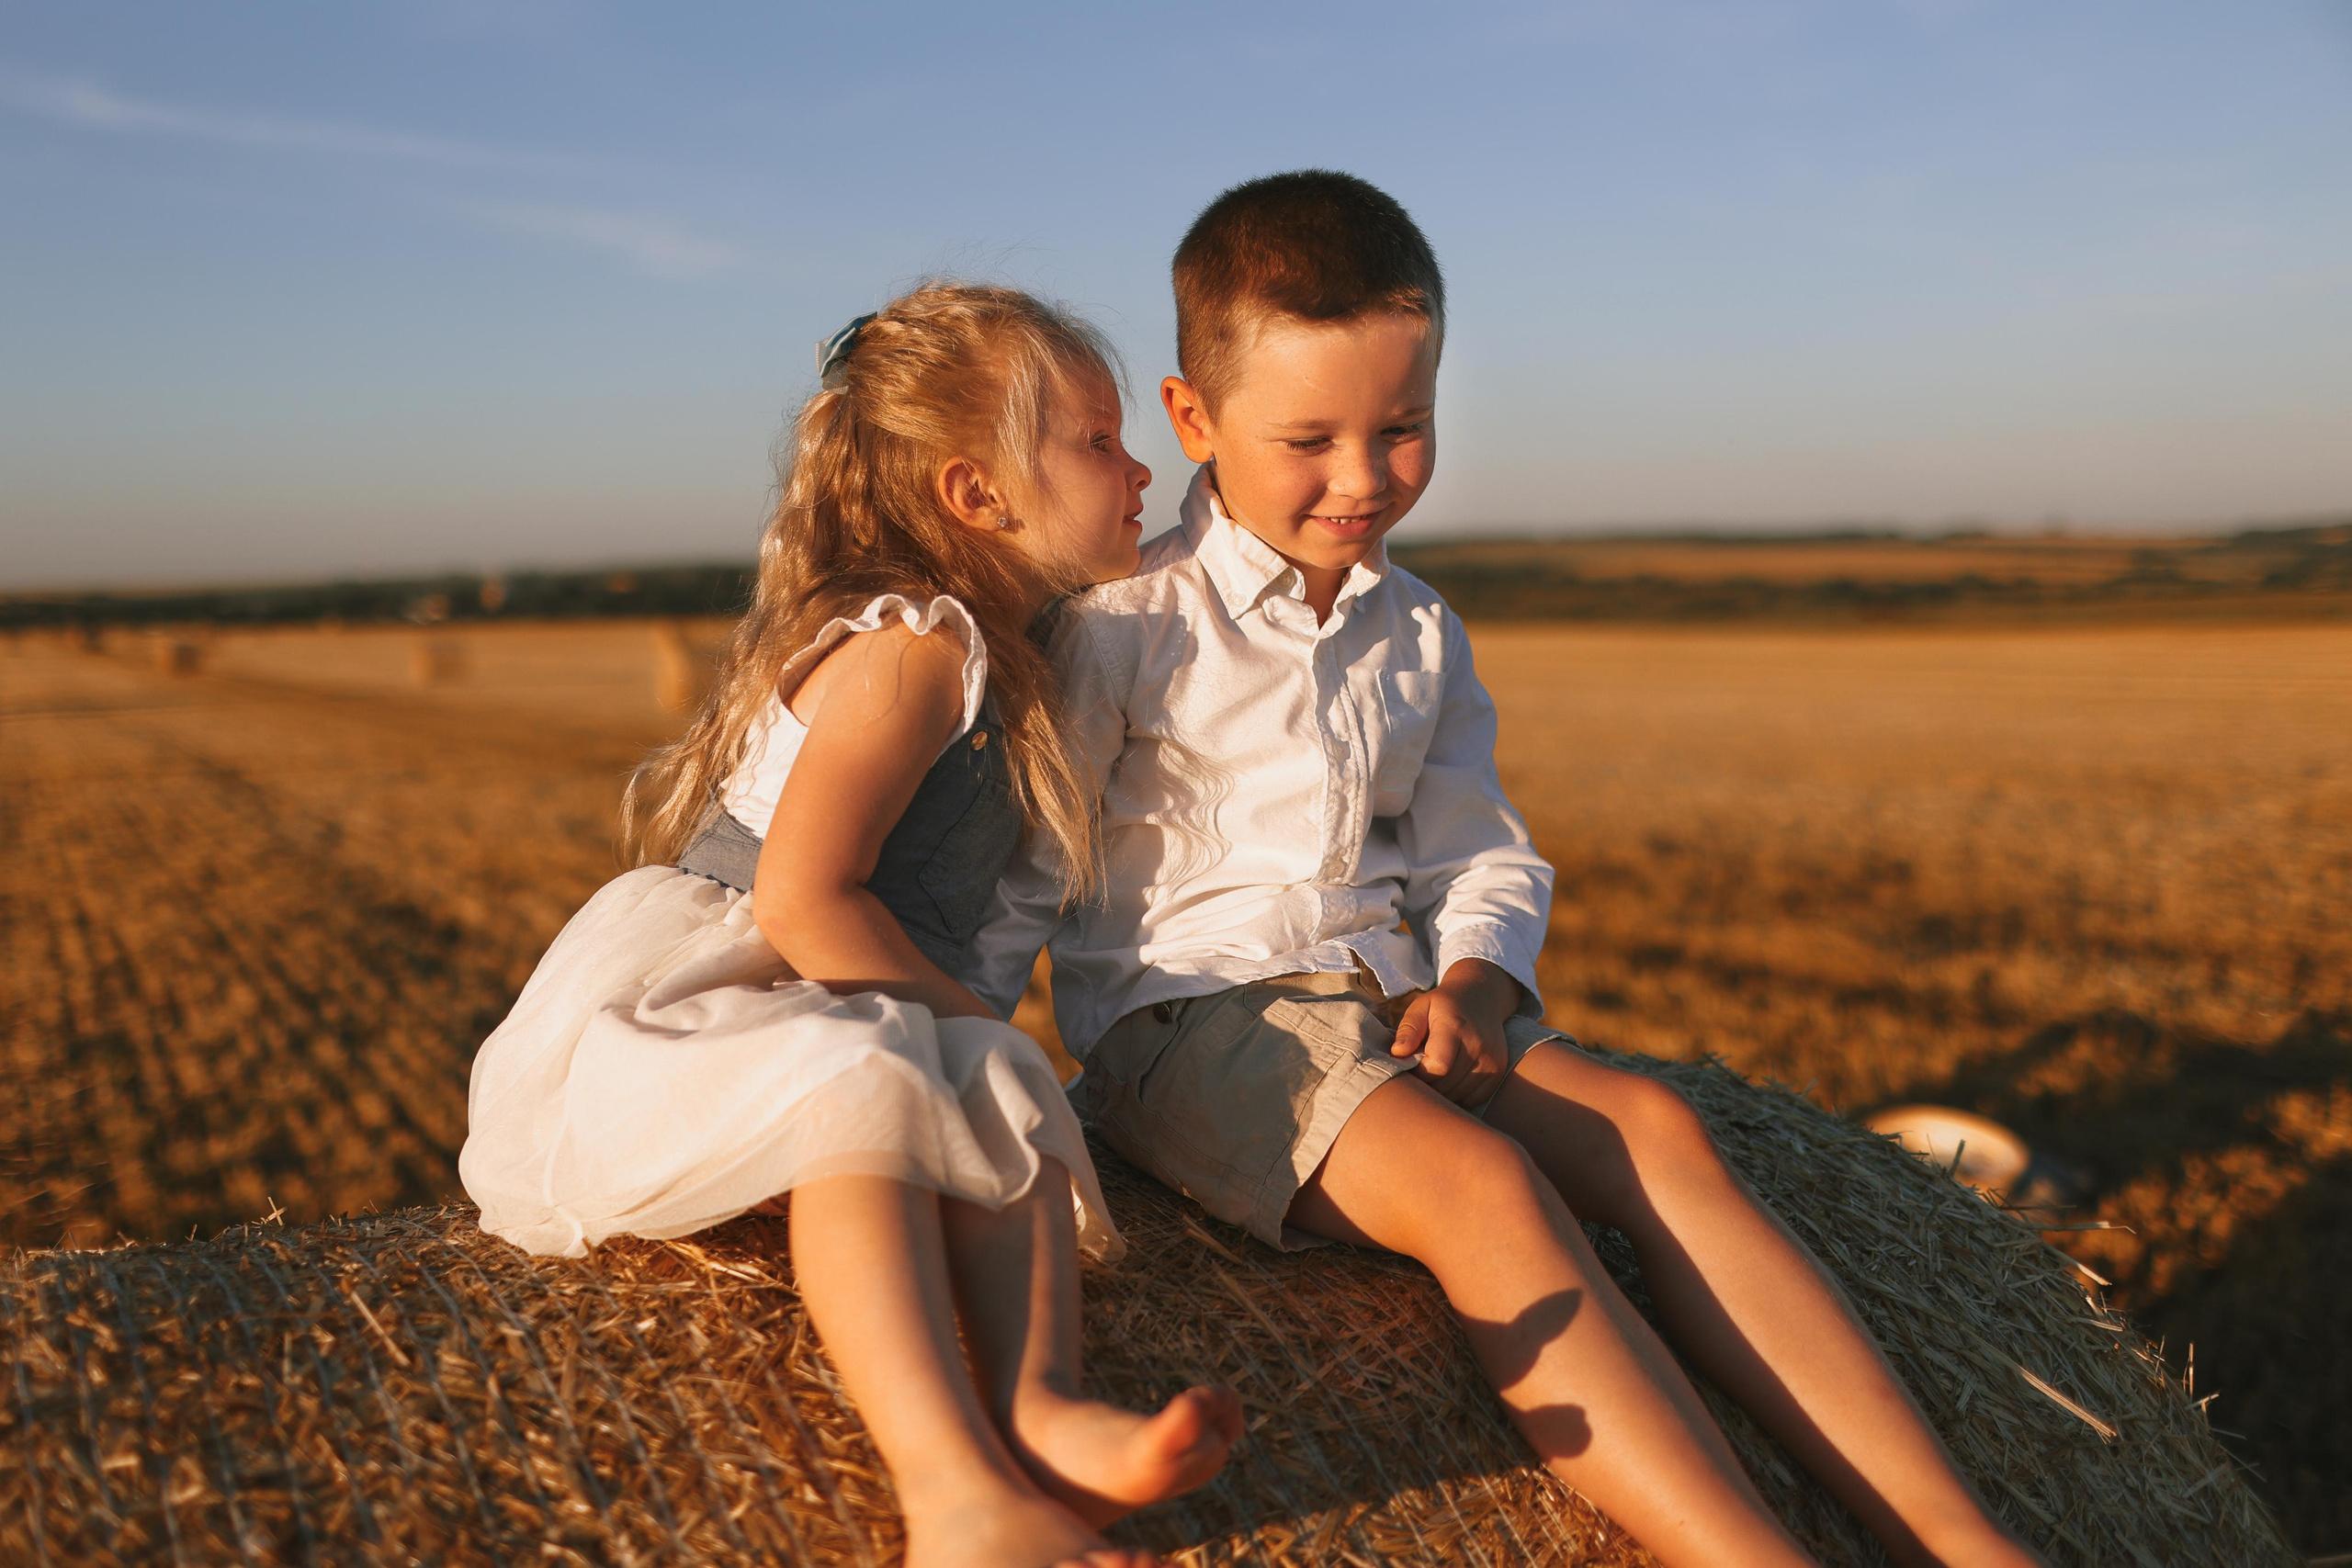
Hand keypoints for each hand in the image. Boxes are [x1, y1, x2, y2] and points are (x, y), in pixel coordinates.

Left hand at [1388, 959, 1522, 1108]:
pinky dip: (1458, 1096)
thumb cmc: (1443, 1006)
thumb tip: (1398, 1054)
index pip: (1438, 1066)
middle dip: (1428, 1085)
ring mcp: (1492, 1060)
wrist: (1481, 999)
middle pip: (1447, 1084)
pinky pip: (1474, 1098)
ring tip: (1434, 1074)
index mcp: (1455, 1027)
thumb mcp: (1420, 1007)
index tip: (1412, 1065)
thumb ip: (1408, 1030)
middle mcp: (1478, 1045)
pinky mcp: (1498, 1071)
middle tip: (1420, 1072)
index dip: (1420, 1073)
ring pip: (1459, 1095)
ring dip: (1442, 1093)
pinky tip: (1450, 1081)